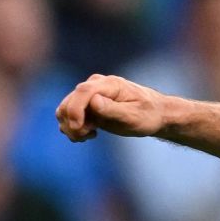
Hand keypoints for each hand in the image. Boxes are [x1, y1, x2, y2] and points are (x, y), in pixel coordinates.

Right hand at [55, 75, 174, 141]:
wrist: (155, 114)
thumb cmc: (148, 115)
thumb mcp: (134, 116)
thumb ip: (113, 109)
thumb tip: (93, 101)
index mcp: (110, 84)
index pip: (83, 92)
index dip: (75, 110)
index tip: (80, 129)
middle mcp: (96, 85)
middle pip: (69, 102)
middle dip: (73, 123)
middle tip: (88, 136)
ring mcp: (89, 94)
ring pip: (64, 109)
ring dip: (71, 127)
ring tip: (90, 135)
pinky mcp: (86, 104)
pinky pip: (68, 115)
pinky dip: (73, 127)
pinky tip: (90, 134)